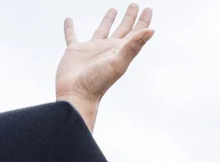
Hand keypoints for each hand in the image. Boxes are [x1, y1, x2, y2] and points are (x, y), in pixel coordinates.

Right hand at [56, 5, 153, 130]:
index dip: (143, 21)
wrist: (76, 95)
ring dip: (108, 20)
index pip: (135, 33)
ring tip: (113, 9)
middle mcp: (107, 49)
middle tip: (134, 4)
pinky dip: (70, 28)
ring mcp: (91, 50)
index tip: (148, 8)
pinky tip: (68, 20)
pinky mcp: (74, 51)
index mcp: (119, 51)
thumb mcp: (118, 62)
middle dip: (129, 17)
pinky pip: (72, 35)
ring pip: (102, 30)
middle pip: (122, 29)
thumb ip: (133, 46)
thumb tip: (151, 30)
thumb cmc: (97, 83)